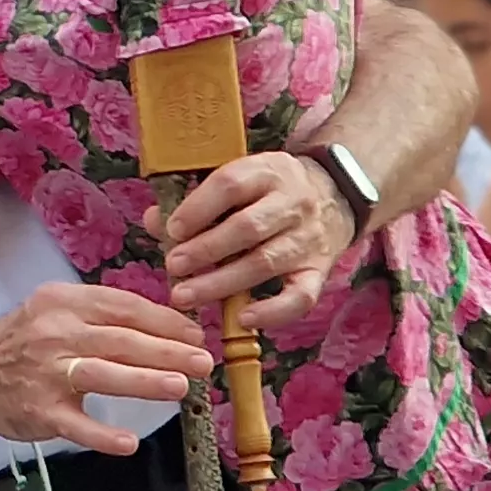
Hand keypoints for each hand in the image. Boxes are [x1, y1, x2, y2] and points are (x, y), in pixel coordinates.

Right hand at [0, 282, 210, 455]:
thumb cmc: (26, 341)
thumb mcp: (57, 311)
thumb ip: (104, 315)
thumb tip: (169, 328)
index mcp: (63, 302)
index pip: (123, 307)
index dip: (165, 321)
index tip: (195, 335)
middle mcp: (54, 333)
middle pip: (120, 340)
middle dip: (167, 351)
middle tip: (203, 362)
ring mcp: (46, 373)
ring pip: (101, 374)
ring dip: (144, 381)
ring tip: (181, 388)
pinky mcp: (39, 411)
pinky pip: (75, 424)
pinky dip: (102, 434)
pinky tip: (128, 442)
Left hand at [149, 150, 354, 330]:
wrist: (334, 196)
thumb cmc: (268, 191)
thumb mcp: (239, 179)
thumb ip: (195, 200)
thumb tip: (155, 222)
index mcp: (266, 172)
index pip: (231, 185)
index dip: (198, 209)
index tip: (171, 230)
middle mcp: (292, 204)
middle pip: (247, 228)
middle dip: (205, 250)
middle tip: (173, 266)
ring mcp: (308, 239)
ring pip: (266, 262)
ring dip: (221, 283)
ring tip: (185, 295)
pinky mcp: (320, 270)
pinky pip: (301, 296)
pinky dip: (272, 311)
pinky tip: (241, 318)